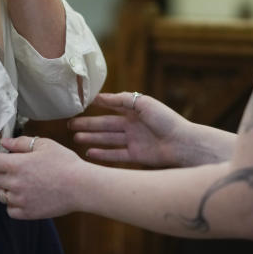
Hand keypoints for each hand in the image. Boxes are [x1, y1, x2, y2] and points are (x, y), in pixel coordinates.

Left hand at [0, 136, 85, 219]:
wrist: (81, 187)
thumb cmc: (65, 162)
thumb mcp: (45, 145)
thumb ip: (22, 143)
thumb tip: (5, 143)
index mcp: (17, 165)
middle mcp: (14, 183)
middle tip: (13, 167)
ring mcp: (20, 200)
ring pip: (0, 194)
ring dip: (5, 188)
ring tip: (20, 182)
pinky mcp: (27, 213)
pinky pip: (10, 209)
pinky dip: (13, 203)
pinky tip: (24, 196)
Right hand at [69, 92, 189, 167]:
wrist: (182, 144)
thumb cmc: (166, 120)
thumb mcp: (143, 103)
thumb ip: (122, 99)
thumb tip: (101, 96)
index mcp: (135, 110)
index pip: (112, 106)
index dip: (97, 106)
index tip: (80, 104)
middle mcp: (132, 125)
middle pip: (105, 124)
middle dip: (88, 124)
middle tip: (70, 125)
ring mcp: (134, 141)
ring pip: (107, 139)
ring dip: (92, 139)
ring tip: (75, 138)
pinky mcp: (136, 156)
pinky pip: (115, 155)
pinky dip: (102, 154)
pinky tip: (89, 153)